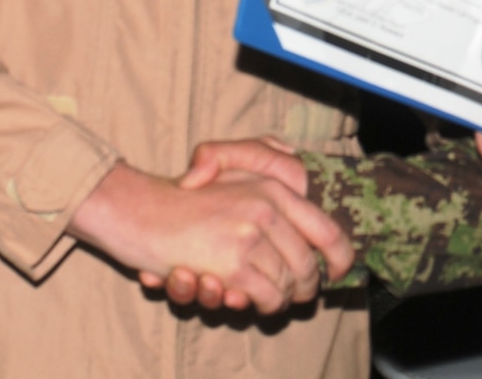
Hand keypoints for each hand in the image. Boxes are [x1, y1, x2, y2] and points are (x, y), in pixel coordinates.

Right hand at [141, 139, 349, 311]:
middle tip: (294, 296)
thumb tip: (306, 206)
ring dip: (278, 300)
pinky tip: (241, 299)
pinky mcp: (233, 263)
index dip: (341, 258)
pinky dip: (258, 306)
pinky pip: (264, 297)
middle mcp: (269, 208)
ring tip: (262, 298)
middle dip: (304, 288)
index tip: (339, 274)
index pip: (328, 230)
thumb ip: (269, 181)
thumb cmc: (187, 197)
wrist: (140, 211)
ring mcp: (251, 235)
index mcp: (275, 187)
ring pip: (287, 285)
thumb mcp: (233, 175)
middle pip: (308, 266)